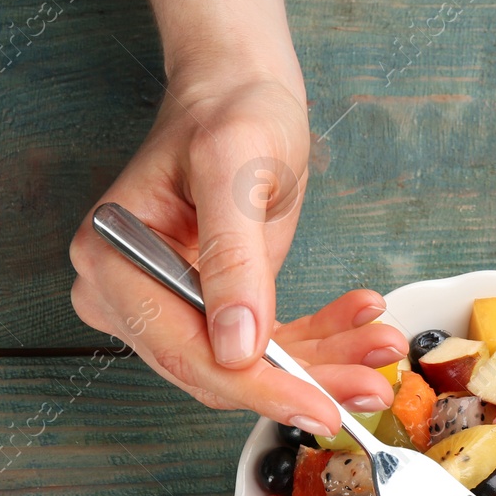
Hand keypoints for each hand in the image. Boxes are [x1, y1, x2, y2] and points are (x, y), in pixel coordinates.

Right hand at [69, 71, 406, 433]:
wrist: (242, 90)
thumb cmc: (230, 110)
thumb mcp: (234, 170)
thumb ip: (233, 259)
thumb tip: (236, 346)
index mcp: (113, 261)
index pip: (185, 351)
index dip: (256, 386)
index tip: (319, 405)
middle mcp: (130, 293)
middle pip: (219, 370)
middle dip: (302, 380)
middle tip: (369, 385)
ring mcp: (171, 304)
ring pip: (252, 366)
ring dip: (324, 363)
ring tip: (382, 347)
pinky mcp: (213, 307)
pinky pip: (269, 344)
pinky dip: (321, 340)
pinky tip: (362, 320)